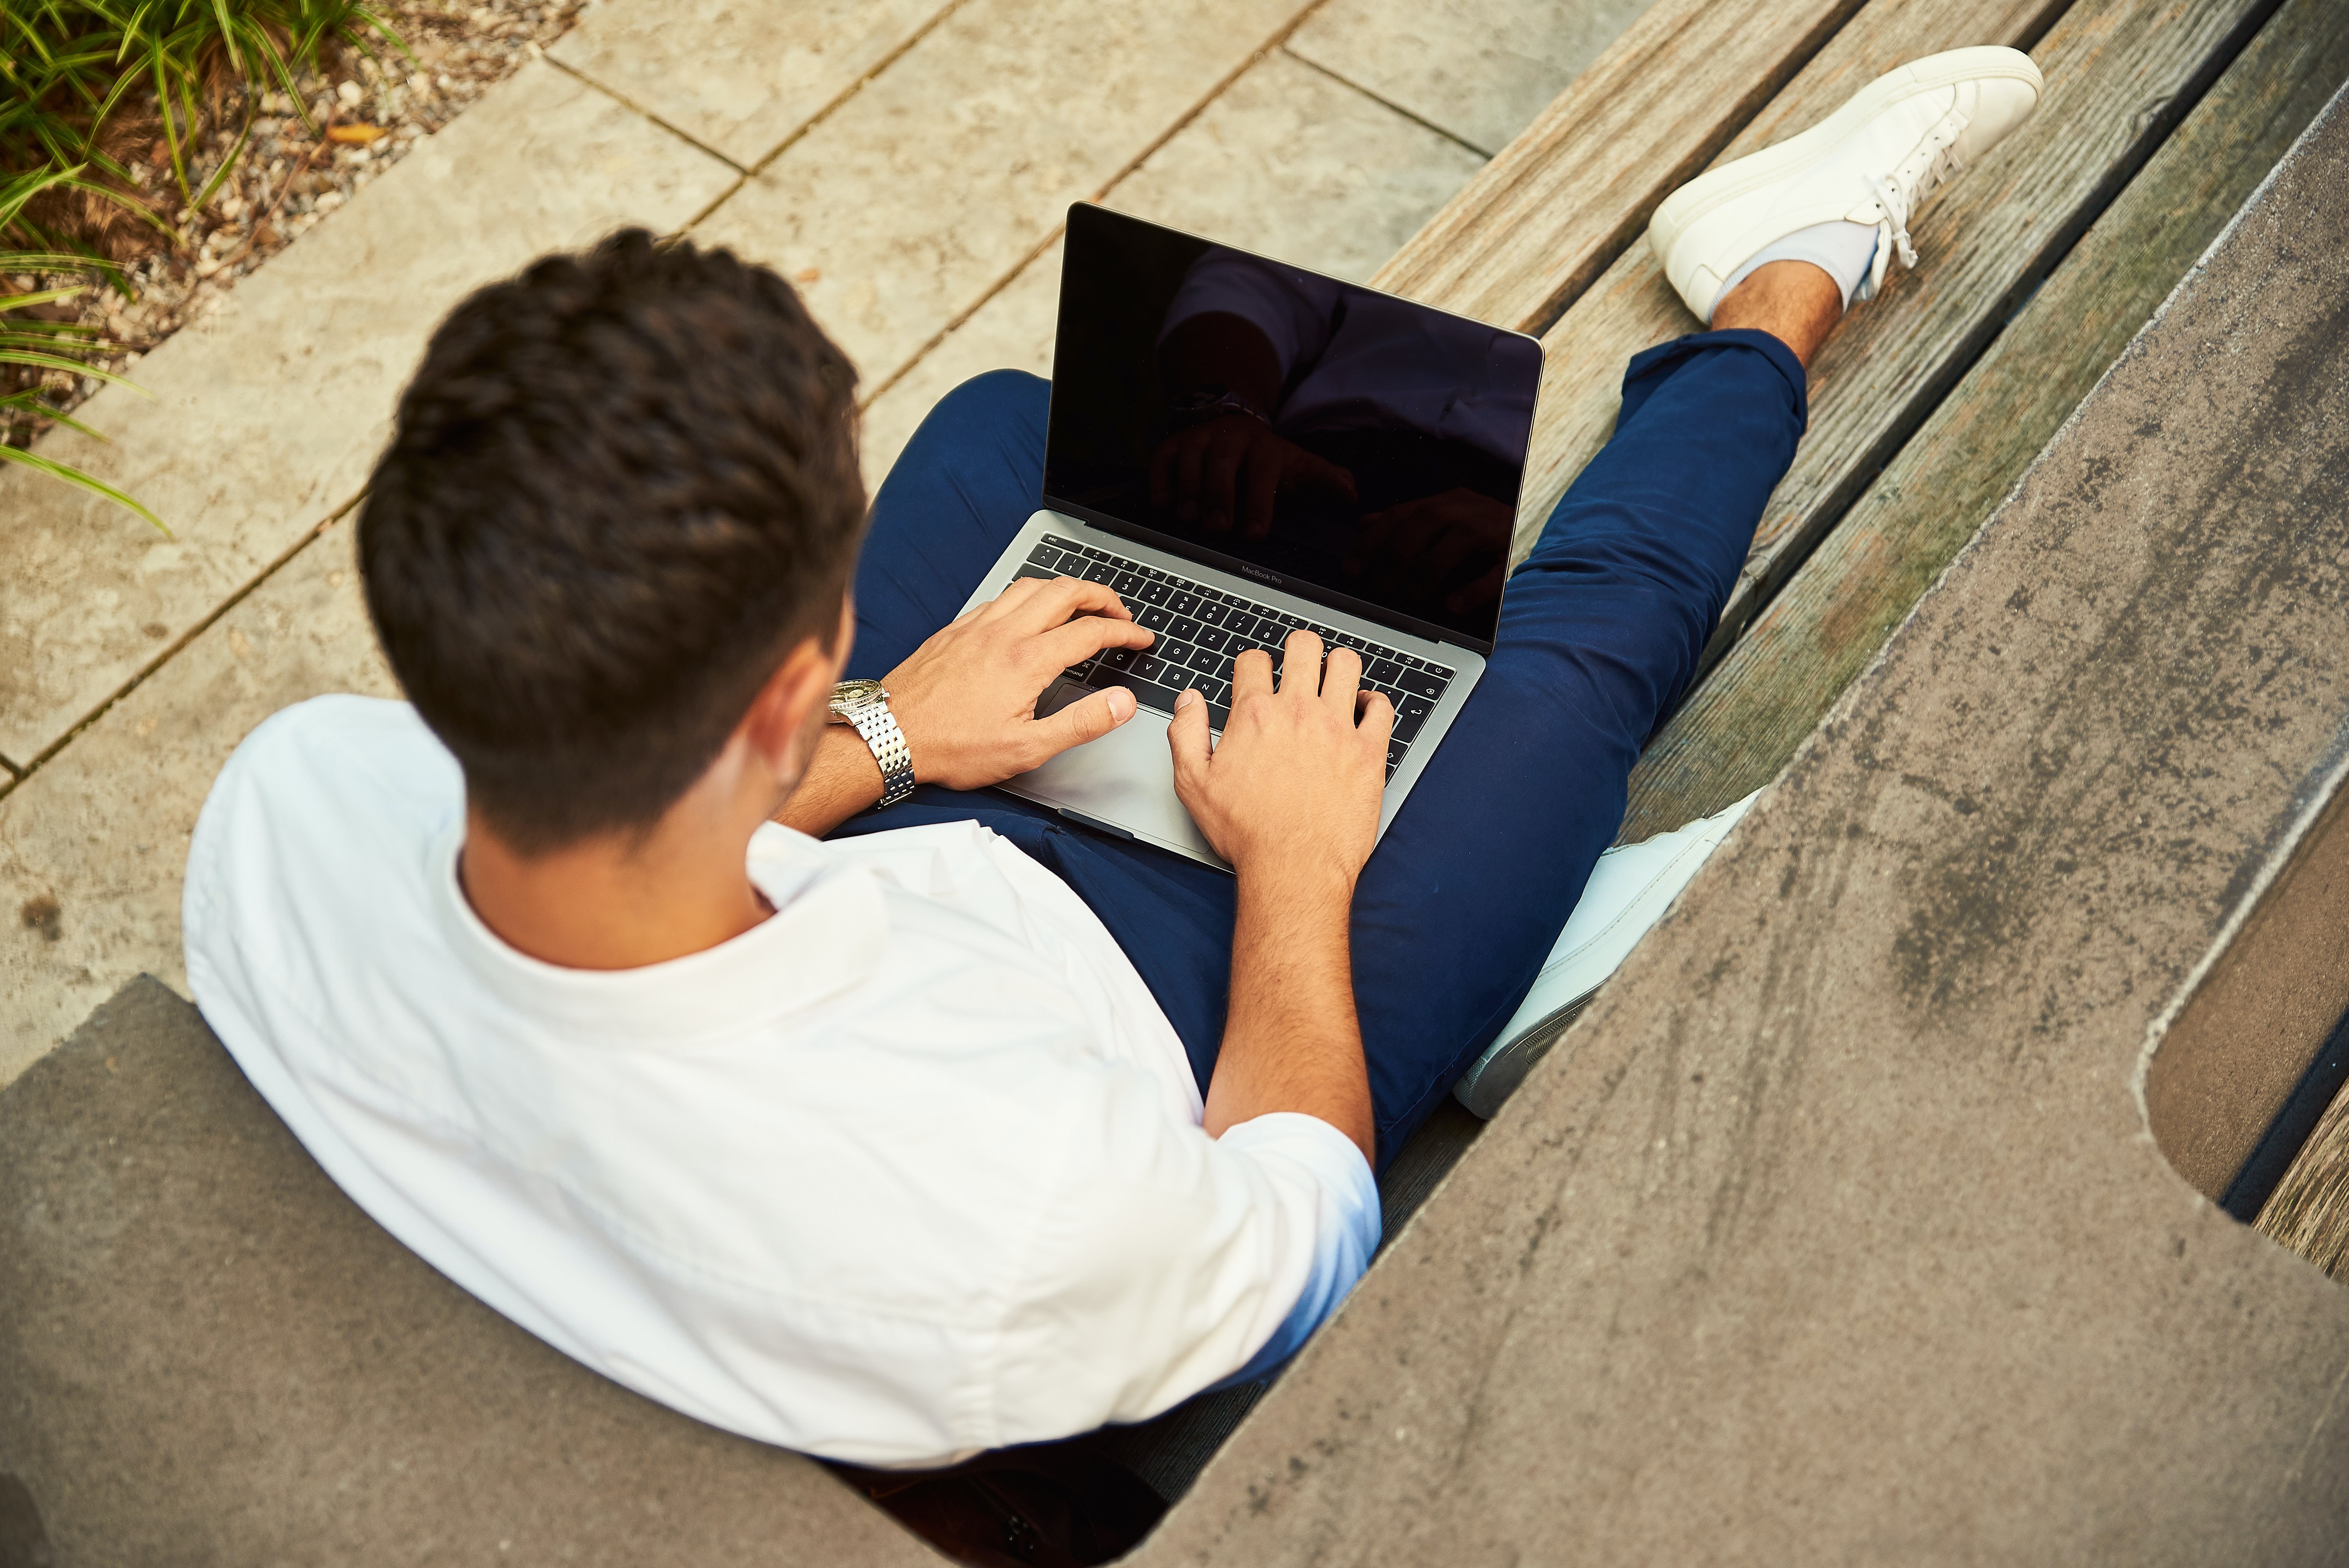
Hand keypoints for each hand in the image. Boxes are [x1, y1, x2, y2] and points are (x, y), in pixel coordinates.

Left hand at [883, 575, 1155, 789]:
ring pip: (1032, 585)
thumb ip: (1080, 723)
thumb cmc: (950, 746)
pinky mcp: (956, 628)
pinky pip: (1000, 596)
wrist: (888, 735)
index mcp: (1027, 661)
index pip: (1091, 631)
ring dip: (1066, 588)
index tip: (1140, 638)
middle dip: (1102, 595)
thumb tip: (1120, 703)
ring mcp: (977, 625)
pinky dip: (1028, 595)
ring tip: (1082, 604)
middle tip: (1119, 613)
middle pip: (1066, 591)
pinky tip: (1029, 611)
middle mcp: (1004, 633)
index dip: (1125, 631)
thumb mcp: (1025, 749)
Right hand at [1148, 416, 1356, 537]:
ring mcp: (1197, 440)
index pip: (1262, 472)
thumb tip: (1351, 493)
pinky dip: (1160, 480)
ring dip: (1188, 490)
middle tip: (1218, 528)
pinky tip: (1162, 503)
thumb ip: (1322, 480)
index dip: (1259, 503)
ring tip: (1189, 519)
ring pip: (1190, 460)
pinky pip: (1161, 460)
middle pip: (1222, 464)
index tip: (1255, 534)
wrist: (1229, 421)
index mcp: (1263, 447)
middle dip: (1219, 496)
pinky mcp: (1172, 445)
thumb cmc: (1265, 458)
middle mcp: (1228, 439)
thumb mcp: (1296, 465)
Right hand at [1167, 630, 1392, 878]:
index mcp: (1254, 715)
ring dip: (1339, 665)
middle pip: (1304, 647)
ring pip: (1346, 665)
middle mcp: (1298, 712)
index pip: (1254, 661)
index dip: (1252, 664)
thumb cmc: (1247, 833)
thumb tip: (1188, 701)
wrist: (1294, 868)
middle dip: (1299, 648)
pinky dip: (1375, 702)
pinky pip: (1382, 707)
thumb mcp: (1193, 785)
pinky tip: (1366, 709)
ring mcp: (1338, 728)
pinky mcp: (1369, 752)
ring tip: (1335, 677)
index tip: (1257, 676)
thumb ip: (1185, 734)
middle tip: (1300, 662)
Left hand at [1344, 487, 1512, 615]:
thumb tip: (1364, 524)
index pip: (1402, 514)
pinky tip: (1452, 606)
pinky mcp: (1513, 554)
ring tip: (1412, 597)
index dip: (1373, 542)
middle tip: (1381, 586)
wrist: (1533, 524)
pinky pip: (1495, 572)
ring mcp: (1494, 529)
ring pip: (1460, 541)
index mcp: (1446, 501)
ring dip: (1429, 571)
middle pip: (1427, 522)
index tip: (1351, 569)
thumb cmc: (1479, 529)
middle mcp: (1468, 508)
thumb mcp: (1441, 520)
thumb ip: (1405, 522)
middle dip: (1397, 555)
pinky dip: (1473, 590)